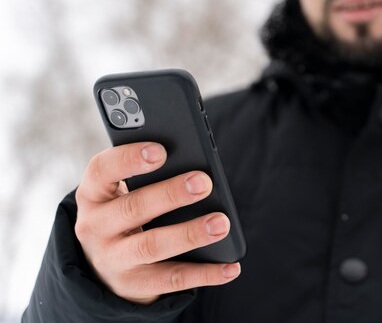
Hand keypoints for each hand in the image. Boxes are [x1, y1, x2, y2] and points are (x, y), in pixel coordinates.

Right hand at [74, 142, 240, 304]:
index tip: (160, 151)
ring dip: (190, 234)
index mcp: (93, 194)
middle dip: (171, 194)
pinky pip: (173, 280)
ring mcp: (112, 260)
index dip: (129, 158)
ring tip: (221, 223)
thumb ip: (147, 177)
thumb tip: (195, 170)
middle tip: (204, 182)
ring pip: (152, 246)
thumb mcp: (122, 193)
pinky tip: (230, 267)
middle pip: (134, 208)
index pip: (102, 170)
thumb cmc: (126, 212)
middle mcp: (95, 227)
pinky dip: (205, 274)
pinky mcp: (133, 286)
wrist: (101, 267)